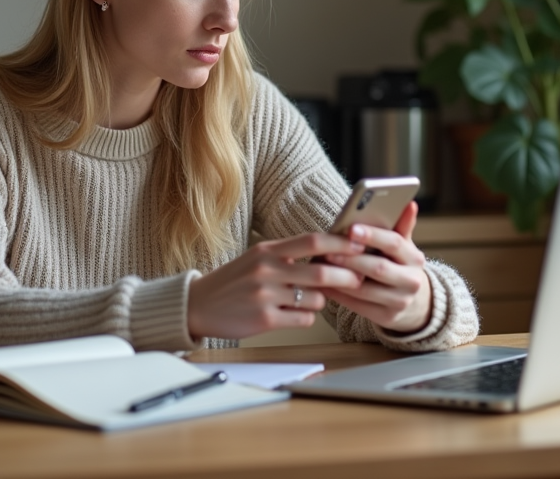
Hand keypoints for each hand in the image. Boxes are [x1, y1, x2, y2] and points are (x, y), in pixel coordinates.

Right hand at [187, 233, 366, 340]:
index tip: (360, 244)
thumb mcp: (257, 258)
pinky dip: (306, 317)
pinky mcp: (265, 319)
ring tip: (309, 299)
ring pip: (315, 299)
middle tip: (358, 278)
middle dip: (346, 275)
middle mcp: (267, 269)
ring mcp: (266, 295)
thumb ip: (288, 254)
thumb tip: (328, 253)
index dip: (341, 243)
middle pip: (321, 270)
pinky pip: (303, 319)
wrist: (199, 304)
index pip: (313, 240)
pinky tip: (293, 314)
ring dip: (321, 301)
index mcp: (268, 250)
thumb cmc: (234, 281)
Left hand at [321, 202, 432, 333]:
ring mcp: (399, 302)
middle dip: (351, 259)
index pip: (394, 243)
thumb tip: (408, 203)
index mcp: (415, 258)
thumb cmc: (400, 266)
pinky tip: (324, 285)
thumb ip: (402, 226)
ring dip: (340, 278)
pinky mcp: (386, 318)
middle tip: (327, 251)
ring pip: (364, 290)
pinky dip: (339, 294)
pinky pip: (357, 306)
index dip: (372, 235)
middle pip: (378, 268)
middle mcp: (411, 281)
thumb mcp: (404, 248)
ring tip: (320, 266)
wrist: (416, 304)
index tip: (351, 228)